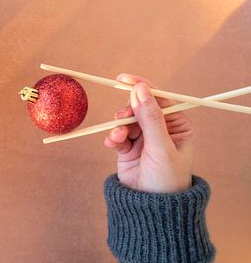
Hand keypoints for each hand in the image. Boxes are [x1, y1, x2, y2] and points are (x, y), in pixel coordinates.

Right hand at [103, 74, 193, 192]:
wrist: (151, 210)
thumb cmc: (166, 180)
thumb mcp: (160, 146)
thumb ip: (149, 117)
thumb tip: (140, 89)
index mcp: (176, 126)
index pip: (159, 99)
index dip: (142, 87)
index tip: (124, 79)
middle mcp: (160, 130)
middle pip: (138, 108)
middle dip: (128, 112)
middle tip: (122, 119)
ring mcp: (143, 139)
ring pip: (125, 121)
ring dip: (119, 127)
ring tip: (118, 138)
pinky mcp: (128, 149)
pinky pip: (117, 135)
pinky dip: (113, 138)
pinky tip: (113, 144)